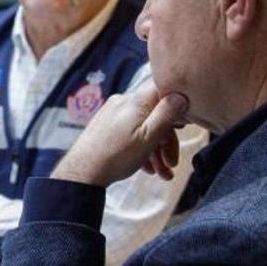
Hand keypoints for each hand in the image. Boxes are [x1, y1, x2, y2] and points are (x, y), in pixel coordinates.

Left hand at [51, 83, 187, 187]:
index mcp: (136, 101)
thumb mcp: (149, 137)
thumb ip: (167, 114)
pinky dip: (141, 149)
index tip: (184, 128)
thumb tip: (181, 94)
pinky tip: (146, 168)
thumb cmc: (117, 156)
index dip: (178, 107)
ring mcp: (113, 114)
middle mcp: (123, 102)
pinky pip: (130, 133)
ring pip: (144, 128)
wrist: (82, 173)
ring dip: (156, 151)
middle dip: (167, 142)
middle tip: (172, 164)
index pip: (164, 91)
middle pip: (155, 115)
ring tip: (162, 174)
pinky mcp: (106, 126)